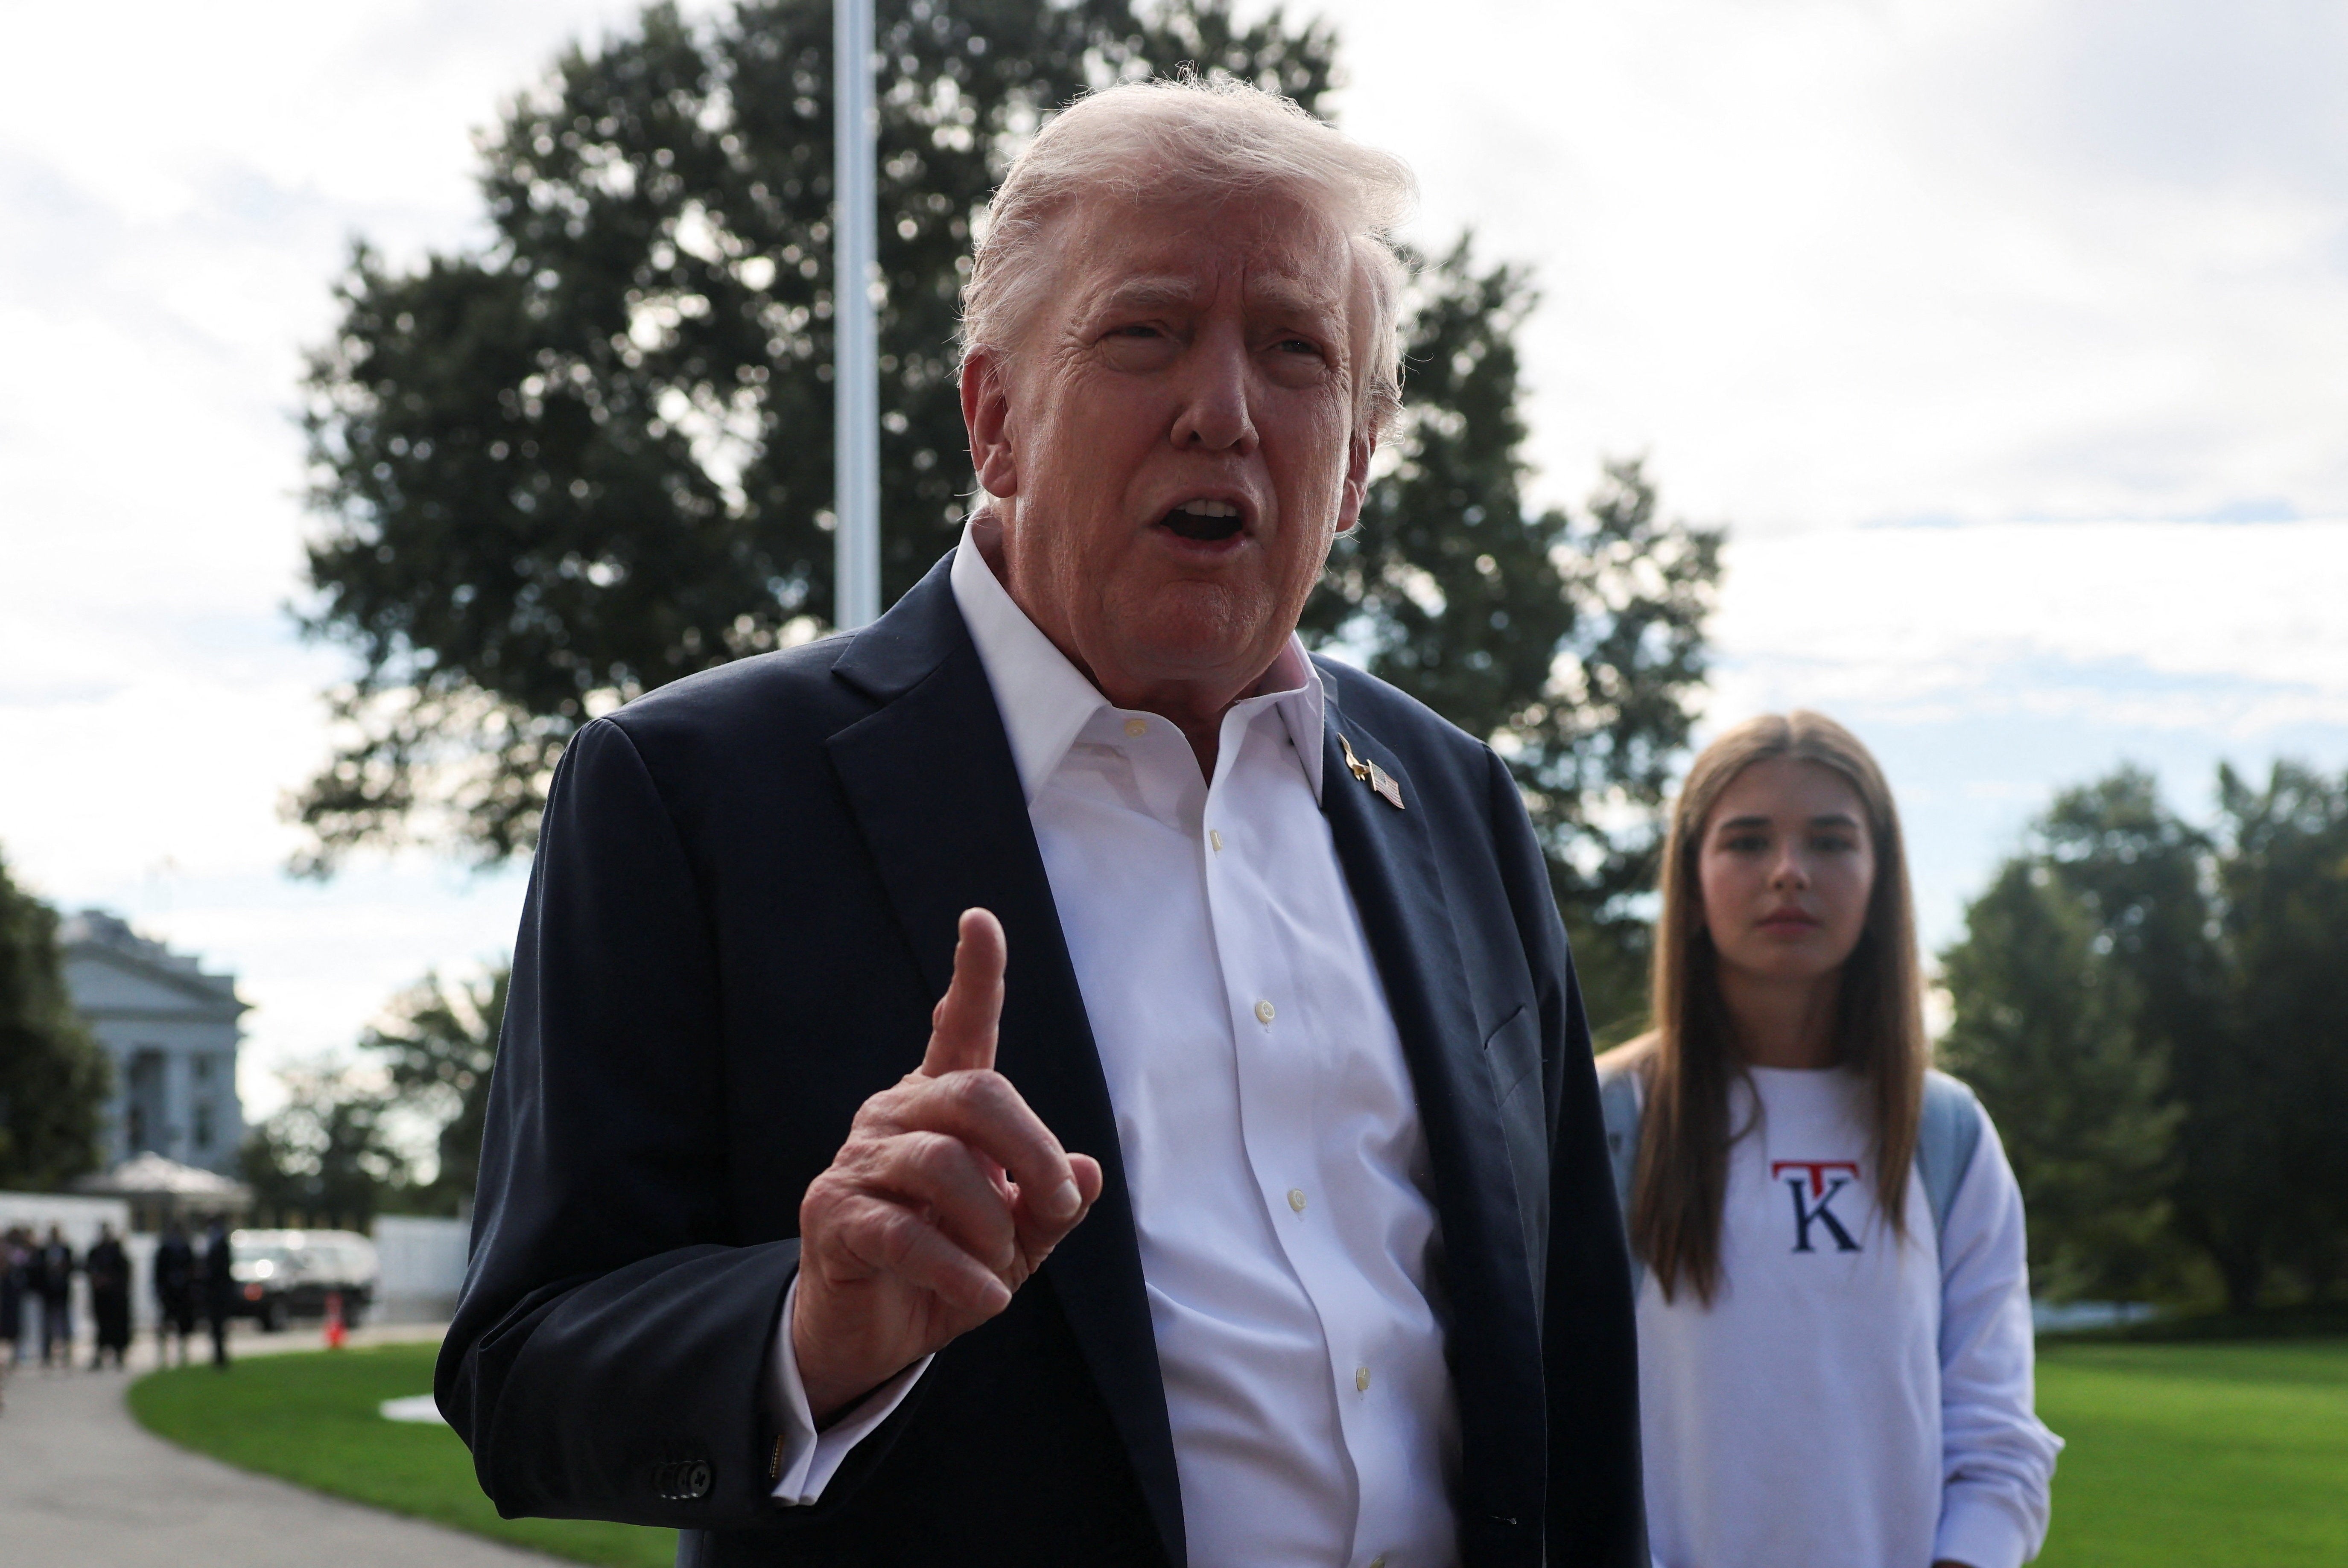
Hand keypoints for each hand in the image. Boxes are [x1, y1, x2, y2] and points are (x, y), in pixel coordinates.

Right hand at [791, 908, 1103, 1422]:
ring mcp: (858, 1162)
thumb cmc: (948, 1268)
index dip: (975, 976)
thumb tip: (1084, 1173)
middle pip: (977, 1095)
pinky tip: (986, 1299)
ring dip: (993, 1226)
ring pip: (945, 1166)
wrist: (870, 1334)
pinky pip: (907, 1233)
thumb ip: (1052, 1205)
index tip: (980, 919)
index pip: (959, 1029)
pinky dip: (960, 1272)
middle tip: (1055, 1205)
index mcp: (940, 1107)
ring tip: (1000, 1267)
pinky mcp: (832, 1215)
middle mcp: (895, 1116)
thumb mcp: (1019, 1240)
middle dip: (1033, 1150)